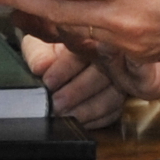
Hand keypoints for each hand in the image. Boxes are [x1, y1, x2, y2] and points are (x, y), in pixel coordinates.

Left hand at [11, 32, 130, 130]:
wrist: (60, 60)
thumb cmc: (51, 52)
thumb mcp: (39, 46)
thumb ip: (37, 54)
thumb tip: (40, 67)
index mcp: (89, 38)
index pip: (83, 52)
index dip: (65, 69)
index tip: (48, 82)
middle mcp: (111, 56)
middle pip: (101, 75)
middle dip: (77, 92)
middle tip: (57, 104)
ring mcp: (120, 78)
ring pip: (112, 96)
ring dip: (88, 109)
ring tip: (67, 116)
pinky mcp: (122, 97)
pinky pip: (115, 111)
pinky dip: (98, 119)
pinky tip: (80, 121)